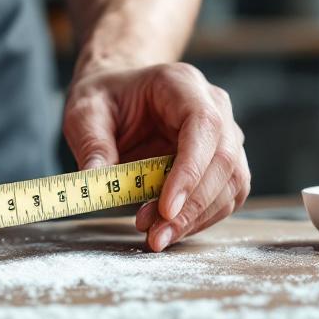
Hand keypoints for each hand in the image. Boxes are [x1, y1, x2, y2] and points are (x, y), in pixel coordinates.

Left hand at [64, 63, 248, 251]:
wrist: (120, 96)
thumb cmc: (107, 99)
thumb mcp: (85, 113)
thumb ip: (92, 144)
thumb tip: (96, 182)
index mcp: (181, 84)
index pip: (204, 125)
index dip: (191, 169)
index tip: (166, 207)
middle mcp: (214, 106)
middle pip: (224, 159)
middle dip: (192, 205)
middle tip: (155, 234)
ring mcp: (225, 135)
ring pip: (232, 182)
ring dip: (197, 217)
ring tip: (155, 234)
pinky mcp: (223, 163)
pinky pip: (226, 196)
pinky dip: (200, 219)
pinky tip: (169, 228)